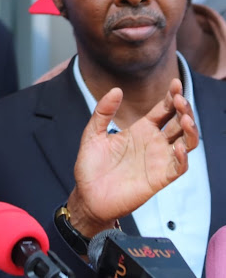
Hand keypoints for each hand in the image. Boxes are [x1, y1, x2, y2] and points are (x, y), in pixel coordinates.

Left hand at [66, 79, 197, 237]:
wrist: (87, 195)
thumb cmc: (91, 166)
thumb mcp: (93, 134)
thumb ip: (103, 112)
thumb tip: (116, 90)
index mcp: (141, 130)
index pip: (163, 110)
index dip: (172, 96)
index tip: (175, 83)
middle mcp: (153, 143)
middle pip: (179, 122)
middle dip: (184, 109)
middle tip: (179, 99)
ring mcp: (158, 160)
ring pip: (186, 142)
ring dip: (190, 130)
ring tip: (185, 118)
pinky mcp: (159, 179)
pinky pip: (179, 167)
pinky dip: (183, 157)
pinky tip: (178, 147)